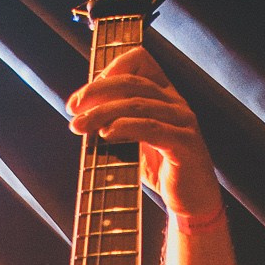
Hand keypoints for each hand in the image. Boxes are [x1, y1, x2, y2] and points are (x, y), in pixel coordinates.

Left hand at [67, 46, 222, 223]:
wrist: (191, 203)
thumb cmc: (161, 170)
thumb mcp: (134, 139)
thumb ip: (115, 121)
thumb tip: (80, 112)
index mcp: (165, 94)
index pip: (140, 60)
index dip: (110, 69)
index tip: (84, 95)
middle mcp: (176, 101)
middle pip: (132, 82)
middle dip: (96, 92)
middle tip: (72, 109)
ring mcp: (183, 121)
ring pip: (138, 104)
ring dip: (103, 113)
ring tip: (80, 126)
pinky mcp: (185, 143)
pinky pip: (151, 128)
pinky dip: (125, 128)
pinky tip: (106, 135)